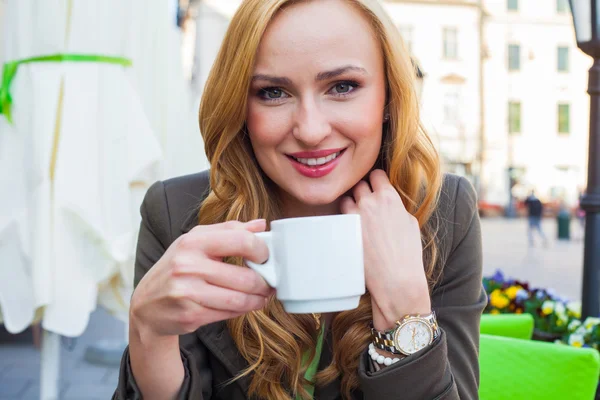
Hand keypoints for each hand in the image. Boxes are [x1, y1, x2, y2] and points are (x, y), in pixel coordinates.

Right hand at [130, 220, 273, 339]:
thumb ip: (230, 230)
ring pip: (239, 299)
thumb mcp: (197, 241)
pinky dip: (243, 310)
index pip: (241, 240)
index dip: (262, 250)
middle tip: (271, 282)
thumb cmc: (177, 268)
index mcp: (193, 241)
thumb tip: (262, 225)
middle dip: (265, 282)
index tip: (267, 256)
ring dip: (258, 299)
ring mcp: (188, 292)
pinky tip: (246, 305)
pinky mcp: (190, 315)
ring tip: (263, 295)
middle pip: (245, 277)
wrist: (147, 304)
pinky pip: (228, 313)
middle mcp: (188, 266)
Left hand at [340, 170, 430, 329]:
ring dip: (350, 205)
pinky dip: (343, 221)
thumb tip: (388, 203)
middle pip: (359, 185)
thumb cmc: (408, 254)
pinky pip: (339, 218)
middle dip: (362, 191)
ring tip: (357, 218)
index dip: (376, 180)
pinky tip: (350, 230)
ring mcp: (354, 216)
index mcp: (389, 198)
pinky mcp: (343, 231)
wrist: (397, 279)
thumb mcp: (410, 223)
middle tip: (366, 204)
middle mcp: (369, 202)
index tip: (375, 186)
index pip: (376, 174)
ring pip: (346, 199)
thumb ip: (396, 207)